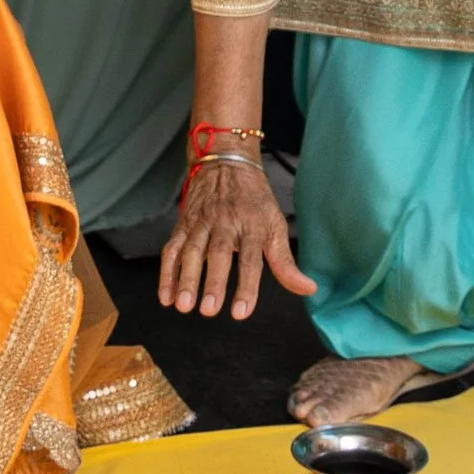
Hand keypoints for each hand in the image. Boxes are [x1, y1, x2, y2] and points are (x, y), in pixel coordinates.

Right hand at [158, 155, 316, 319]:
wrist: (226, 161)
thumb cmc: (254, 199)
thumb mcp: (275, 225)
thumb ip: (286, 262)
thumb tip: (308, 289)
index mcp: (252, 225)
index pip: (251, 259)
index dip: (247, 286)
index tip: (241, 312)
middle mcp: (226, 223)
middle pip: (218, 254)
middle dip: (212, 282)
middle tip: (208, 310)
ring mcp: (202, 223)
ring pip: (191, 251)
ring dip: (185, 279)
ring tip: (182, 306)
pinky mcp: (183, 225)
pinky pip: (172, 248)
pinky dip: (166, 272)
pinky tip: (165, 295)